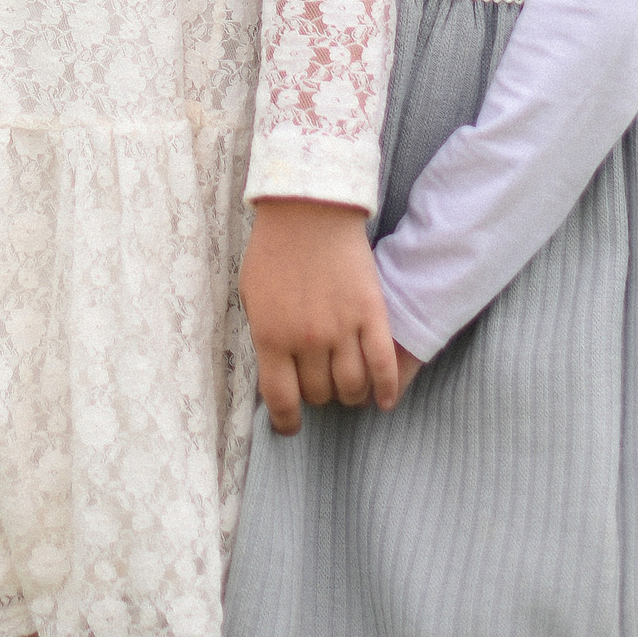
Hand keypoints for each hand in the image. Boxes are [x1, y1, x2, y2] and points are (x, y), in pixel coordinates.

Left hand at [240, 198, 399, 435]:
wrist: (309, 209)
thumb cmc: (274, 249)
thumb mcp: (251, 296)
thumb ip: (263, 336)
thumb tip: (274, 371)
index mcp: (271, 337)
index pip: (281, 399)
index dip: (287, 421)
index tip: (291, 427)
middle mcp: (307, 340)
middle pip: (319, 394)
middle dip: (318, 396)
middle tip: (320, 386)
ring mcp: (342, 328)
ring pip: (352, 386)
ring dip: (351, 395)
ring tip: (348, 389)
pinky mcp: (371, 314)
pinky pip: (383, 365)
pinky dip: (386, 389)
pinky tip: (384, 400)